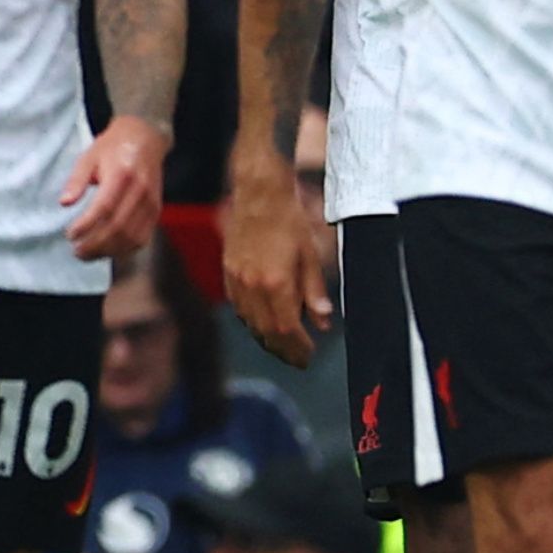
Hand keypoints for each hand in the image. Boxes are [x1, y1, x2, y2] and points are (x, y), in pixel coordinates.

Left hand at [63, 116, 168, 260]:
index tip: (70, 235)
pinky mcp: (156, 210)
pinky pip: (143, 237)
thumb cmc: (113, 147)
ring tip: (89, 255)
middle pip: (118, 226)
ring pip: (131, 236)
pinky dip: (125, 249)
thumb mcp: (89, 156)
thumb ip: (77, 180)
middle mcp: (140, 190)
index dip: (87, 225)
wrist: (145, 138)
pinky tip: (108, 251)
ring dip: (109, 250)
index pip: (104, 207)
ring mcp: (151, 202)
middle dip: (95, 244)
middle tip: (77, 251)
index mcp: (122, 174)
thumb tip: (64, 203)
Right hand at [224, 150, 331, 366]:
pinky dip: (253, 322)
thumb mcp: (310, 254)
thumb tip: (323, 322)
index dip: (299, 347)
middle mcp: (252, 285)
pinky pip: (239, 308)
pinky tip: (265, 323)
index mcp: (275, 281)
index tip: (310, 355)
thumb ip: (315, 291)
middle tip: (299, 359)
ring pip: (250, 324)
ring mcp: (237, 280)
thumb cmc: (287, 218)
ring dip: (268, 340)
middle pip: (266, 332)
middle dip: (284, 351)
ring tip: (285, 347)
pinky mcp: (229, 273)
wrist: (258, 192)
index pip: (287, 329)